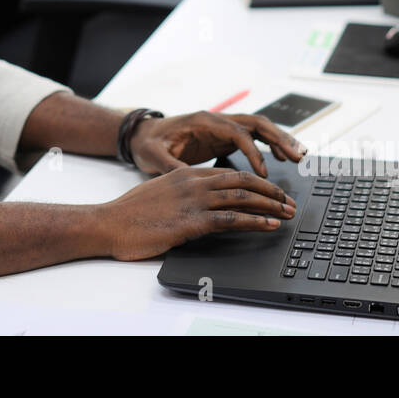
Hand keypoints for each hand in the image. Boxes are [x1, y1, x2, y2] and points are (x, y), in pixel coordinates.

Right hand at [97, 166, 297, 260]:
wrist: (108, 223)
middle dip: (271, 191)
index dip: (256, 181)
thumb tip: (198, 203)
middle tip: (290, 201)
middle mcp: (193, 182)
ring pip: (242, 196)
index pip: (230, 172)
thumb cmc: (130, 214)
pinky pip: (231, 218)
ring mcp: (193, 200)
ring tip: (288, 213)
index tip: (272, 192)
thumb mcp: (159, 194)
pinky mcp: (191, 221)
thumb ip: (181, 192)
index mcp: (186, 173)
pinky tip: (270, 225)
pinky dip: (255, 221)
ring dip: (270, 205)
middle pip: (243, 180)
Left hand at [128, 110, 306, 176]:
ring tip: (299, 156)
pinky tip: (280, 159)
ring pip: (258, 128)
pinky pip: (252, 137)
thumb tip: (186, 179)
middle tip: (299, 156)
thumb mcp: (154, 155)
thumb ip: (171, 165)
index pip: (237, 132)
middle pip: (256, 123)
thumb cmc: (149, 143)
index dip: (253, 151)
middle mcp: (217, 120)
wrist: (142, 134)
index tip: (264, 173)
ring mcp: (222, 127)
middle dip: (279, 138)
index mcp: (203, 121)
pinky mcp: (223, 136)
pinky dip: (268, 145)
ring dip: (279, 139)